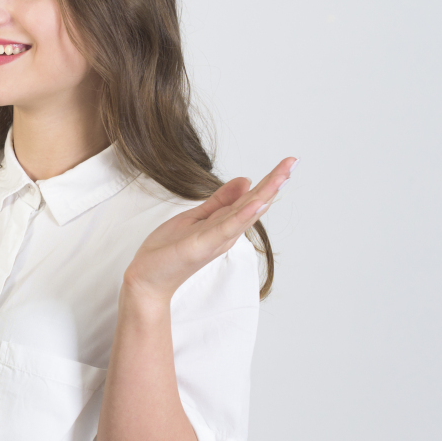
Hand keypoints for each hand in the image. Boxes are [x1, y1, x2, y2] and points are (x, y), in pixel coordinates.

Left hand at [123, 157, 295, 302]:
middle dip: (274, 182)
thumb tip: (246, 180)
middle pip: (254, 203)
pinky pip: (226, 228)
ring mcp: (217, 239)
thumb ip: (220, 200)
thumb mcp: (196, 217)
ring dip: (265, 194)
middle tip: (293, 162)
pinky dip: (243, 215)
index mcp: (225, 224)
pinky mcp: (203, 245)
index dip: (269, 180)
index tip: (287, 162)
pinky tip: (257, 201)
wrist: (148, 278)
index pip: (251, 199)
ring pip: (246, 213)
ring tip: (282, 176)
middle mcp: (227, 232)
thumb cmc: (170, 251)